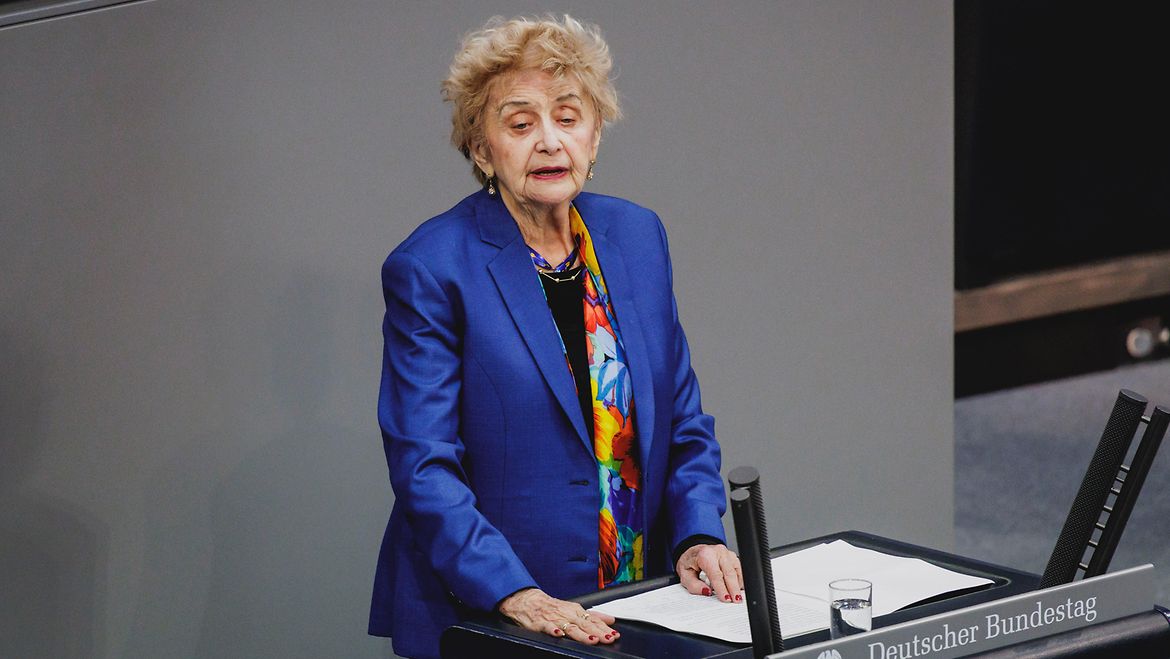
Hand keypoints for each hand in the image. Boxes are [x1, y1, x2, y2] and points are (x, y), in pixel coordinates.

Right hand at [498, 588, 618, 644]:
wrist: (528, 601)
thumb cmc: (552, 606)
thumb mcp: (573, 608)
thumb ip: (592, 616)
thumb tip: (610, 620)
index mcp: (575, 611)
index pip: (593, 620)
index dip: (605, 628)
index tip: (615, 634)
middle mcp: (567, 614)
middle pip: (584, 624)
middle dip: (597, 632)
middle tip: (608, 638)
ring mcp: (554, 619)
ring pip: (569, 627)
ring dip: (581, 634)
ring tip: (591, 639)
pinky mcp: (540, 623)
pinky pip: (547, 627)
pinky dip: (553, 630)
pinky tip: (559, 634)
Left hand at [676, 543, 743, 602]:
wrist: (694, 552)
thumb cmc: (690, 562)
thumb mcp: (684, 575)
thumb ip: (694, 585)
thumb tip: (706, 592)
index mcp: (705, 555)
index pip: (716, 574)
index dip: (722, 588)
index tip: (725, 598)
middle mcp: (718, 552)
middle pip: (729, 573)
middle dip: (733, 589)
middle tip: (735, 601)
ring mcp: (727, 553)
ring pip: (736, 571)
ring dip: (737, 586)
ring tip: (737, 597)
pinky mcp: (733, 557)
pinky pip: (739, 570)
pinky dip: (739, 580)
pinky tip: (737, 589)